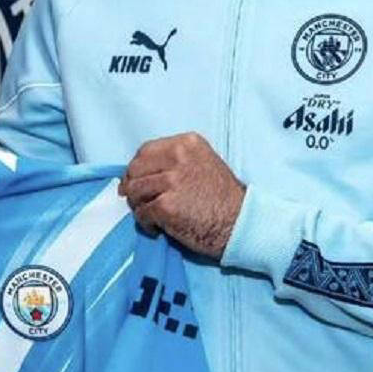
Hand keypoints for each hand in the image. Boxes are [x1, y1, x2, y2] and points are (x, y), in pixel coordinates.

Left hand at [118, 132, 245, 259]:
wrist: (240, 223)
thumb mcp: (203, 163)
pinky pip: (141, 213)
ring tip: (151, 215)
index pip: (145, 150)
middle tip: (138, 201)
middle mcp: (178, 157)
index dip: (137, 167)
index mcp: (187, 143)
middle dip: (133, 186)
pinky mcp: (166, 206)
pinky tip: (157, 228)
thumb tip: (141, 172)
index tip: (136, 180)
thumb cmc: (223, 197)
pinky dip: (145, 223)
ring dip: (138, 205)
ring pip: (134, 190)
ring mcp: (171, 181)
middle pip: (136, 168)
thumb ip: (176, 160)